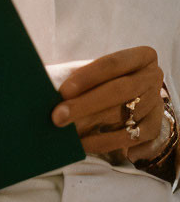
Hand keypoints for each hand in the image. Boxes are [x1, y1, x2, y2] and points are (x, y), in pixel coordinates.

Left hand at [52, 45, 164, 161]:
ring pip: (123, 116)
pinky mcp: (155, 128)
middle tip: (57, 117)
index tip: (63, 91)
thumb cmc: (103, 78)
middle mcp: (153, 78)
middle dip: (85, 105)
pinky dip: (105, 142)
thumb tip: (44, 80)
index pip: (111, 64)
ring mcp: (156, 104)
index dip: (86, 77)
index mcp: (141, 56)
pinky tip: (84, 145)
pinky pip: (129, 138)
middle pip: (118, 91)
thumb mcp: (94, 69)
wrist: (132, 96)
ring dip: (92, 126)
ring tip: (66, 132)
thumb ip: (75, 72)